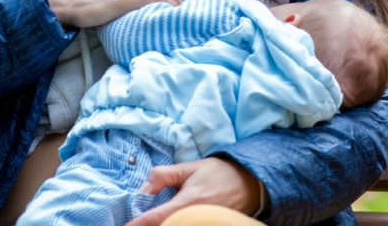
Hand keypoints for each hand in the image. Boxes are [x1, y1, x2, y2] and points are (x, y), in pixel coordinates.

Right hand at [44, 0, 178, 27]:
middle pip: (170, 0)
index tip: (174, 26)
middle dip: (174, 17)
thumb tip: (144, 13)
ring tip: (171, 36)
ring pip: (167, 3)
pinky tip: (167, 29)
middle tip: (174, 35)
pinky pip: (158, 3)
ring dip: (170, 20)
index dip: (172, 11)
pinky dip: (166, 15)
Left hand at [125, 157, 261, 225]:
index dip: (137, 224)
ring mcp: (202, 225)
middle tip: (137, 222)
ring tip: (152, 220)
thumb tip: (143, 188)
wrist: (250, 183)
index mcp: (187, 203)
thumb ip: (164, 175)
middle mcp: (193, 219)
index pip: (155, 219)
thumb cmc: (219, 173)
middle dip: (149, 225)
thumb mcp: (189, 167)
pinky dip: (174, 224)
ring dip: (162, 225)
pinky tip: (169, 221)